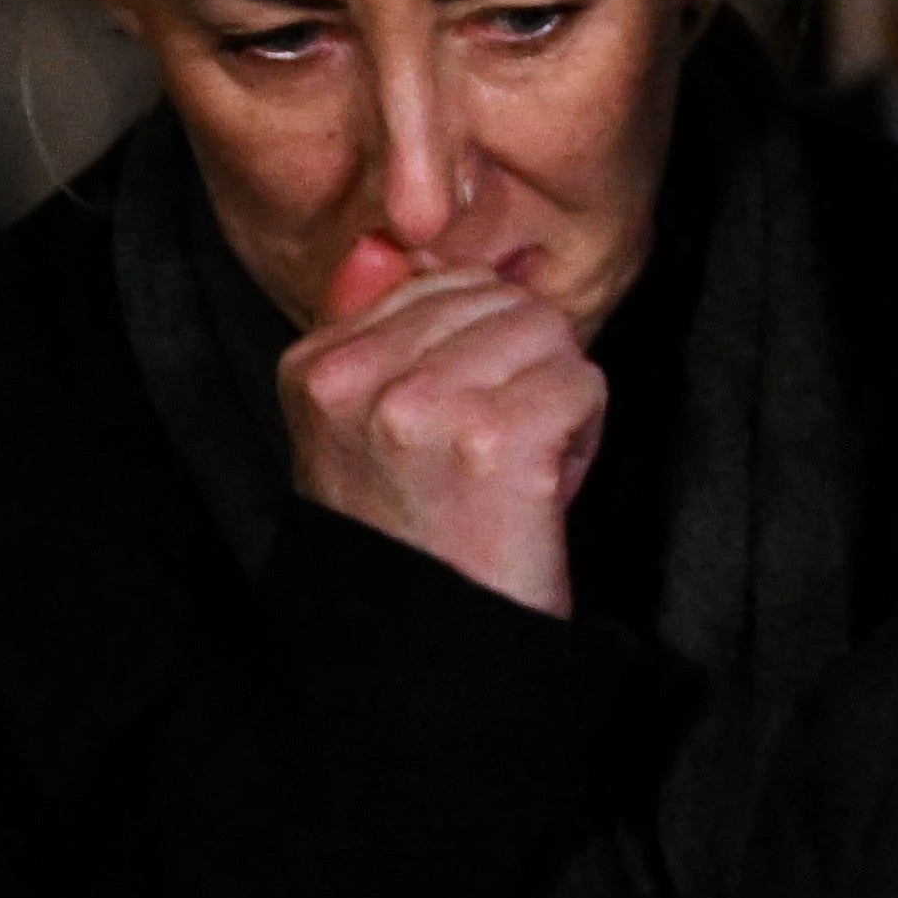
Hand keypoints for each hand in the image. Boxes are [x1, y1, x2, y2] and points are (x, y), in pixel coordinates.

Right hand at [280, 259, 602, 616]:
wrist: (429, 654)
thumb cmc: (414, 540)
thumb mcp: (361, 430)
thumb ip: (370, 330)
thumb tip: (385, 244)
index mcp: (313, 367)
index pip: (440, 283)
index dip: (479, 348)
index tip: (457, 423)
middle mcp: (357, 379)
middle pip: (503, 302)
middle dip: (524, 371)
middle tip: (495, 451)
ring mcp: (424, 406)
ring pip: (549, 335)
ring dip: (556, 401)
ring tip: (518, 466)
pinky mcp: (496, 440)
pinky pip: (583, 384)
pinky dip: (583, 437)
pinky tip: (543, 489)